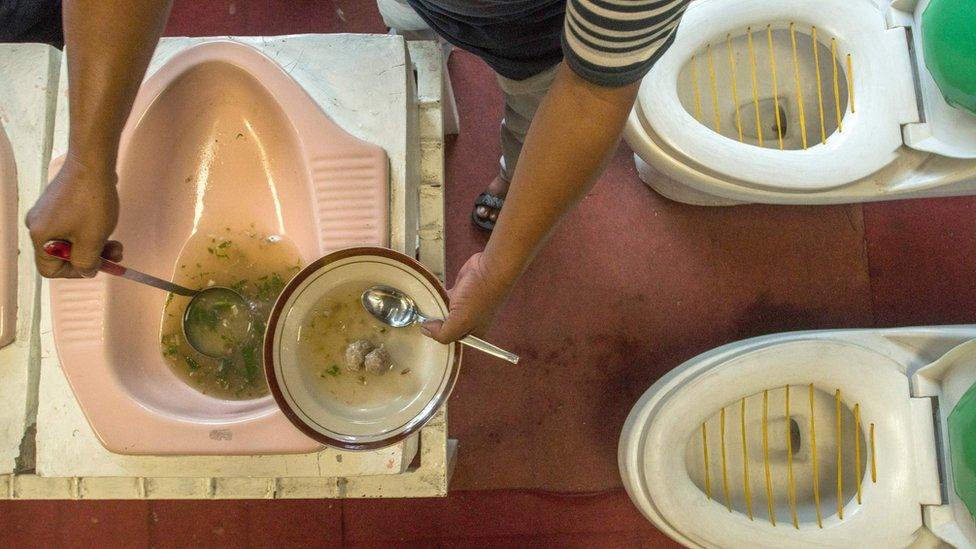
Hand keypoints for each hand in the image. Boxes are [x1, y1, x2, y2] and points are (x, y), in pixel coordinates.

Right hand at [25, 155, 122, 277]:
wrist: (92, 163)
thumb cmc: (91, 202)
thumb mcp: (92, 240)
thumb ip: (86, 262)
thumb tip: (85, 271)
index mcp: (40, 236)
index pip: (50, 269)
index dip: (74, 273)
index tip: (96, 266)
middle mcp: (37, 224)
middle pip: (63, 254)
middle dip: (92, 257)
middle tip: (117, 255)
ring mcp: (47, 212)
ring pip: (72, 240)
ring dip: (95, 245)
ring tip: (118, 243)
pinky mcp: (59, 202)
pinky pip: (73, 225)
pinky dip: (90, 230)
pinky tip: (108, 226)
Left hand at [422, 252, 513, 343]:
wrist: (489, 269)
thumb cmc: (481, 295)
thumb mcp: (461, 321)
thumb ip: (443, 332)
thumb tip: (426, 330)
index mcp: (473, 334)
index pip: (450, 343)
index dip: (437, 339)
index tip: (423, 332)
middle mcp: (468, 323)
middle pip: (445, 328)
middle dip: (433, 324)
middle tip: (419, 319)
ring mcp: (463, 308)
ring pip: (442, 314)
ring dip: (433, 311)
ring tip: (420, 308)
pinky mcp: (458, 294)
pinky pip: (442, 300)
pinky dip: (435, 298)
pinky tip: (428, 297)